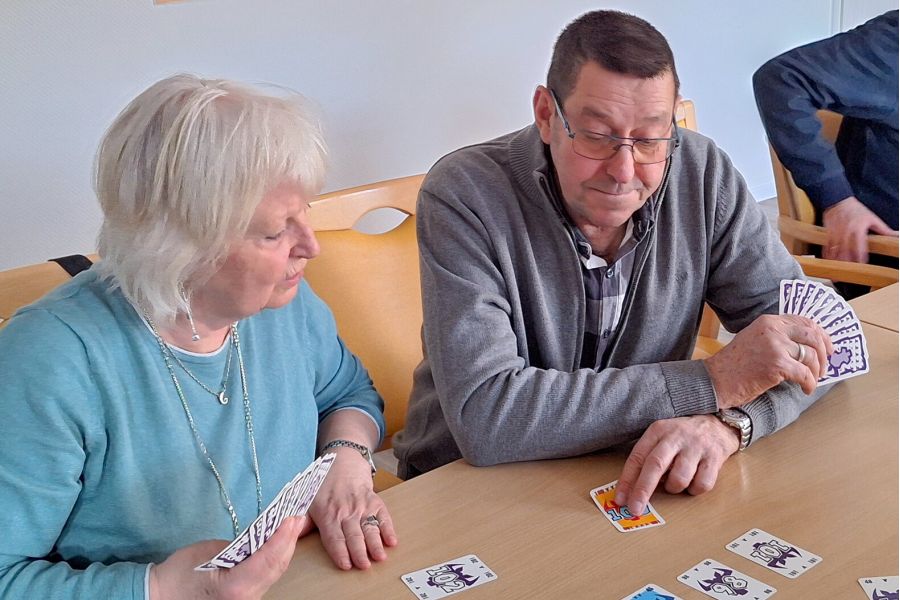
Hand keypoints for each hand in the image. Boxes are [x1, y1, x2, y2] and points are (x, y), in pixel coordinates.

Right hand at [149, 515, 303, 599]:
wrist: (163, 597)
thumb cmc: (180, 573)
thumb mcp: (208, 552)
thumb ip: (239, 546)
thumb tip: (261, 536)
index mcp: (235, 587)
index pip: (268, 560)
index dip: (283, 538)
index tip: (292, 518)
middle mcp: (247, 598)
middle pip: (276, 567)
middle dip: (289, 540)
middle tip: (298, 516)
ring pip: (275, 573)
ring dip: (285, 549)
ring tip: (293, 526)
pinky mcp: (248, 598)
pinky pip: (267, 576)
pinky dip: (275, 558)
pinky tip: (281, 542)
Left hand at [307, 447, 397, 569]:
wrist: (342, 462)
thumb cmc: (324, 486)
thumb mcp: (308, 501)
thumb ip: (301, 522)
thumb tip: (288, 536)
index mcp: (327, 514)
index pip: (334, 537)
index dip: (340, 552)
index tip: (346, 565)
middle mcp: (345, 511)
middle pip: (353, 535)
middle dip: (359, 552)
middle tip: (365, 566)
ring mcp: (361, 506)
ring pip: (369, 527)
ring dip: (375, 543)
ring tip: (380, 557)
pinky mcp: (374, 501)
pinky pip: (383, 515)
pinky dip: (388, 528)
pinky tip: (392, 540)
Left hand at [613, 415, 738, 516]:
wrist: (718, 423)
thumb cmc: (682, 436)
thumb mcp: (661, 437)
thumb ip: (648, 457)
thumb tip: (632, 490)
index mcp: (658, 431)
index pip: (637, 457)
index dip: (627, 480)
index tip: (620, 499)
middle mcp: (676, 437)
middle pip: (655, 465)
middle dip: (643, 490)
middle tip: (635, 509)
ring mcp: (696, 447)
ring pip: (679, 478)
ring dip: (674, 488)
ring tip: (676, 481)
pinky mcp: (715, 457)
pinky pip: (703, 484)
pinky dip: (695, 489)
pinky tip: (694, 480)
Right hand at [704, 314, 832, 406]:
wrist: (716, 380)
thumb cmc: (734, 365)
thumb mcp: (755, 340)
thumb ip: (777, 337)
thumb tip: (806, 346)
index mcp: (768, 321)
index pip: (804, 321)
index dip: (821, 335)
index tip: (828, 347)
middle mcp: (773, 329)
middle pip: (813, 336)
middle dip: (824, 353)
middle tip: (825, 367)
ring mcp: (775, 346)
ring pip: (811, 356)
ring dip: (817, 371)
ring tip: (812, 381)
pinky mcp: (777, 364)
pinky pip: (805, 374)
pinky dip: (809, 383)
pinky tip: (805, 389)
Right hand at [822, 196, 897, 262]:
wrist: (837, 200)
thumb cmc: (856, 209)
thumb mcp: (872, 218)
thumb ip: (883, 229)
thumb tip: (896, 235)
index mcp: (858, 229)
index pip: (859, 247)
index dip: (860, 257)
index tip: (862, 264)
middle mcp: (846, 232)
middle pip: (846, 251)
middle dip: (847, 261)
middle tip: (849, 270)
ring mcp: (836, 233)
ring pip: (836, 250)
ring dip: (837, 260)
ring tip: (839, 268)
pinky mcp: (828, 233)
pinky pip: (828, 246)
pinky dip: (828, 254)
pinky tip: (830, 260)